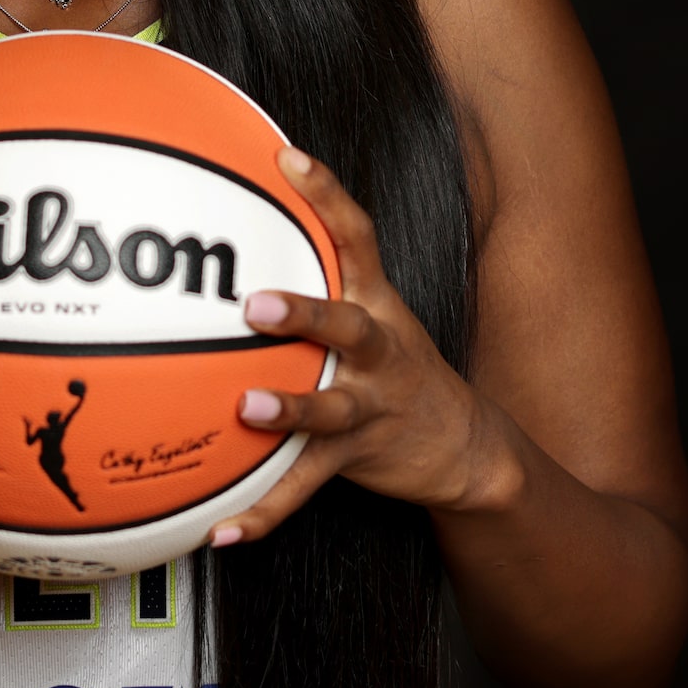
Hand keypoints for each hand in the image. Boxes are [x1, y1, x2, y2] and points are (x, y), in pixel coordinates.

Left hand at [209, 147, 486, 545]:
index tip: (286, 157)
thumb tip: (232, 226)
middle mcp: (377, 349)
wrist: (464, 445)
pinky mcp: (357, 458)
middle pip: (346, 324)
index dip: (326, 193)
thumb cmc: (392, 364)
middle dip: (304, 312)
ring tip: (244, 409)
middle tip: (253, 303)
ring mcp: (370, 406)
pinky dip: (265, 509)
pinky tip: (223, 530)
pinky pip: (305, 486)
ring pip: (328, 409)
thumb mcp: (370, 308)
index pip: (356, 234)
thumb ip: (312, 270)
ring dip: (287, 410)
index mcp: (376, 302)